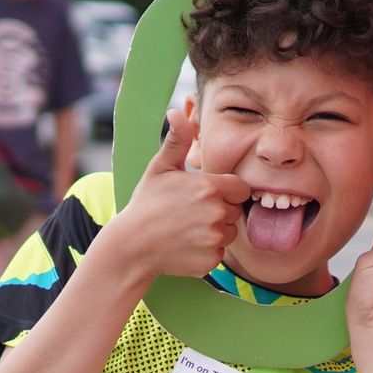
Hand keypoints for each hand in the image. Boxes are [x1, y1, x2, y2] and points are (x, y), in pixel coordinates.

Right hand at [110, 111, 250, 281]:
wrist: (131, 246)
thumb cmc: (146, 204)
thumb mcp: (160, 168)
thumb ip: (177, 141)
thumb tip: (177, 112)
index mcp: (209, 187)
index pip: (240, 188)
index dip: (226, 191)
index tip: (206, 194)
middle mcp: (216, 213)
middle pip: (235, 211)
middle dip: (220, 211)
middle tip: (192, 212)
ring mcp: (214, 238)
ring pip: (229, 233)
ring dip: (215, 231)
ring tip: (188, 228)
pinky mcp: (211, 260)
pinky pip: (219, 253)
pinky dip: (207, 251)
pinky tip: (186, 244)